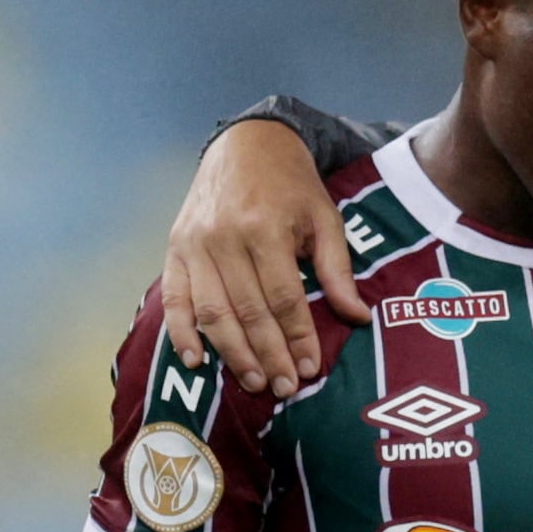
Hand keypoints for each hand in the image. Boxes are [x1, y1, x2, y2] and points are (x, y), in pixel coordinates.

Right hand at [156, 118, 362, 397]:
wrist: (246, 143)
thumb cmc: (291, 185)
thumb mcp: (324, 217)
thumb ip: (337, 269)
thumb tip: (357, 317)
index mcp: (265, 228)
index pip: (283, 297)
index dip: (297, 337)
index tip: (309, 369)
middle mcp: (224, 237)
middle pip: (248, 310)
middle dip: (268, 354)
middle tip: (283, 388)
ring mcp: (194, 243)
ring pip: (212, 310)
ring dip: (232, 352)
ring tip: (253, 382)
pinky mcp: (175, 247)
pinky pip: (174, 297)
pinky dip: (181, 331)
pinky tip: (195, 360)